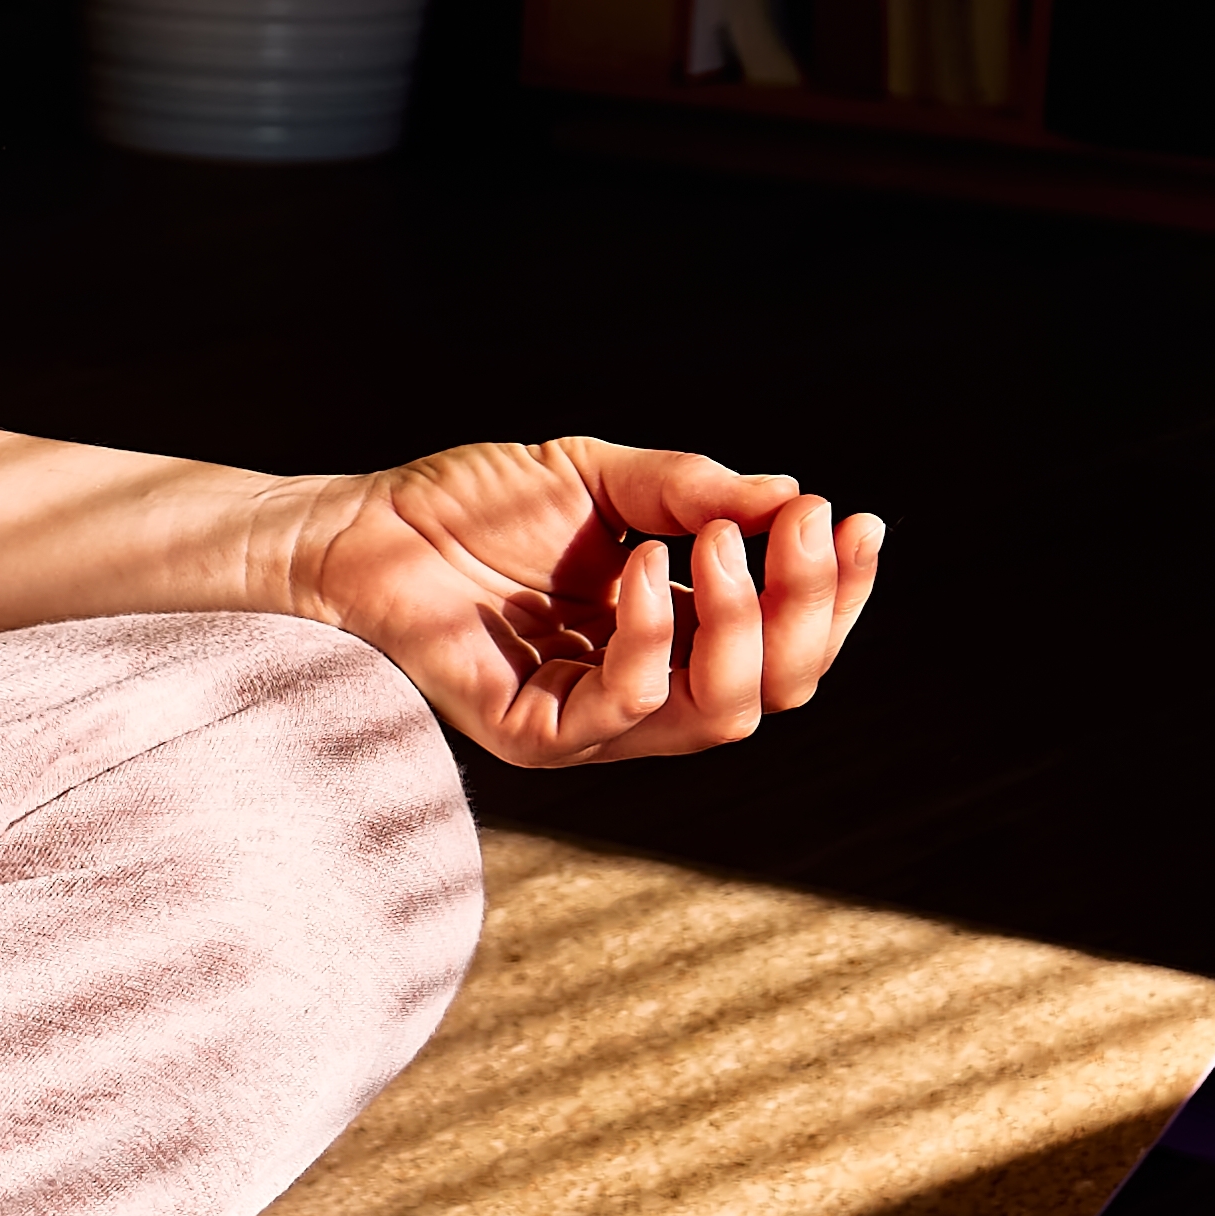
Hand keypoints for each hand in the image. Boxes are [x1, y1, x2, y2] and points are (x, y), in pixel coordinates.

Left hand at [304, 438, 885, 767]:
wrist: (360, 523)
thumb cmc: (470, 504)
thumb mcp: (600, 477)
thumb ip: (692, 490)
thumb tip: (796, 499)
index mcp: (674, 638)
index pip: (789, 643)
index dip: (835, 591)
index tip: (855, 522)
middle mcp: (646, 690)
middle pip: (780, 687)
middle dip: (809, 605)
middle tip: (801, 524)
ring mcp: (594, 723)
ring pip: (725, 713)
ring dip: (742, 621)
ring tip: (715, 541)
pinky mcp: (538, 737)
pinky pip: (630, 706)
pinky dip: (653, 633)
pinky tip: (636, 567)